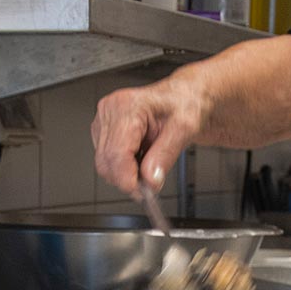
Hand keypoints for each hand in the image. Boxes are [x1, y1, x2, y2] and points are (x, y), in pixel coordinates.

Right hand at [91, 76, 209, 197]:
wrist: (185, 96)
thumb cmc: (185, 103)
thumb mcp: (185, 128)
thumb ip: (166, 154)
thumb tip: (150, 179)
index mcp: (127, 106)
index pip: (116, 154)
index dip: (128, 179)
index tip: (144, 193)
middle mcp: (111, 111)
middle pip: (107, 162)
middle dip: (129, 179)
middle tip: (152, 184)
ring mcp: (105, 121)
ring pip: (105, 164)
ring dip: (127, 173)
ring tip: (151, 163)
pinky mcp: (105, 131)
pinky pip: (108, 160)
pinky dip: (125, 167)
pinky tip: (142, 156)